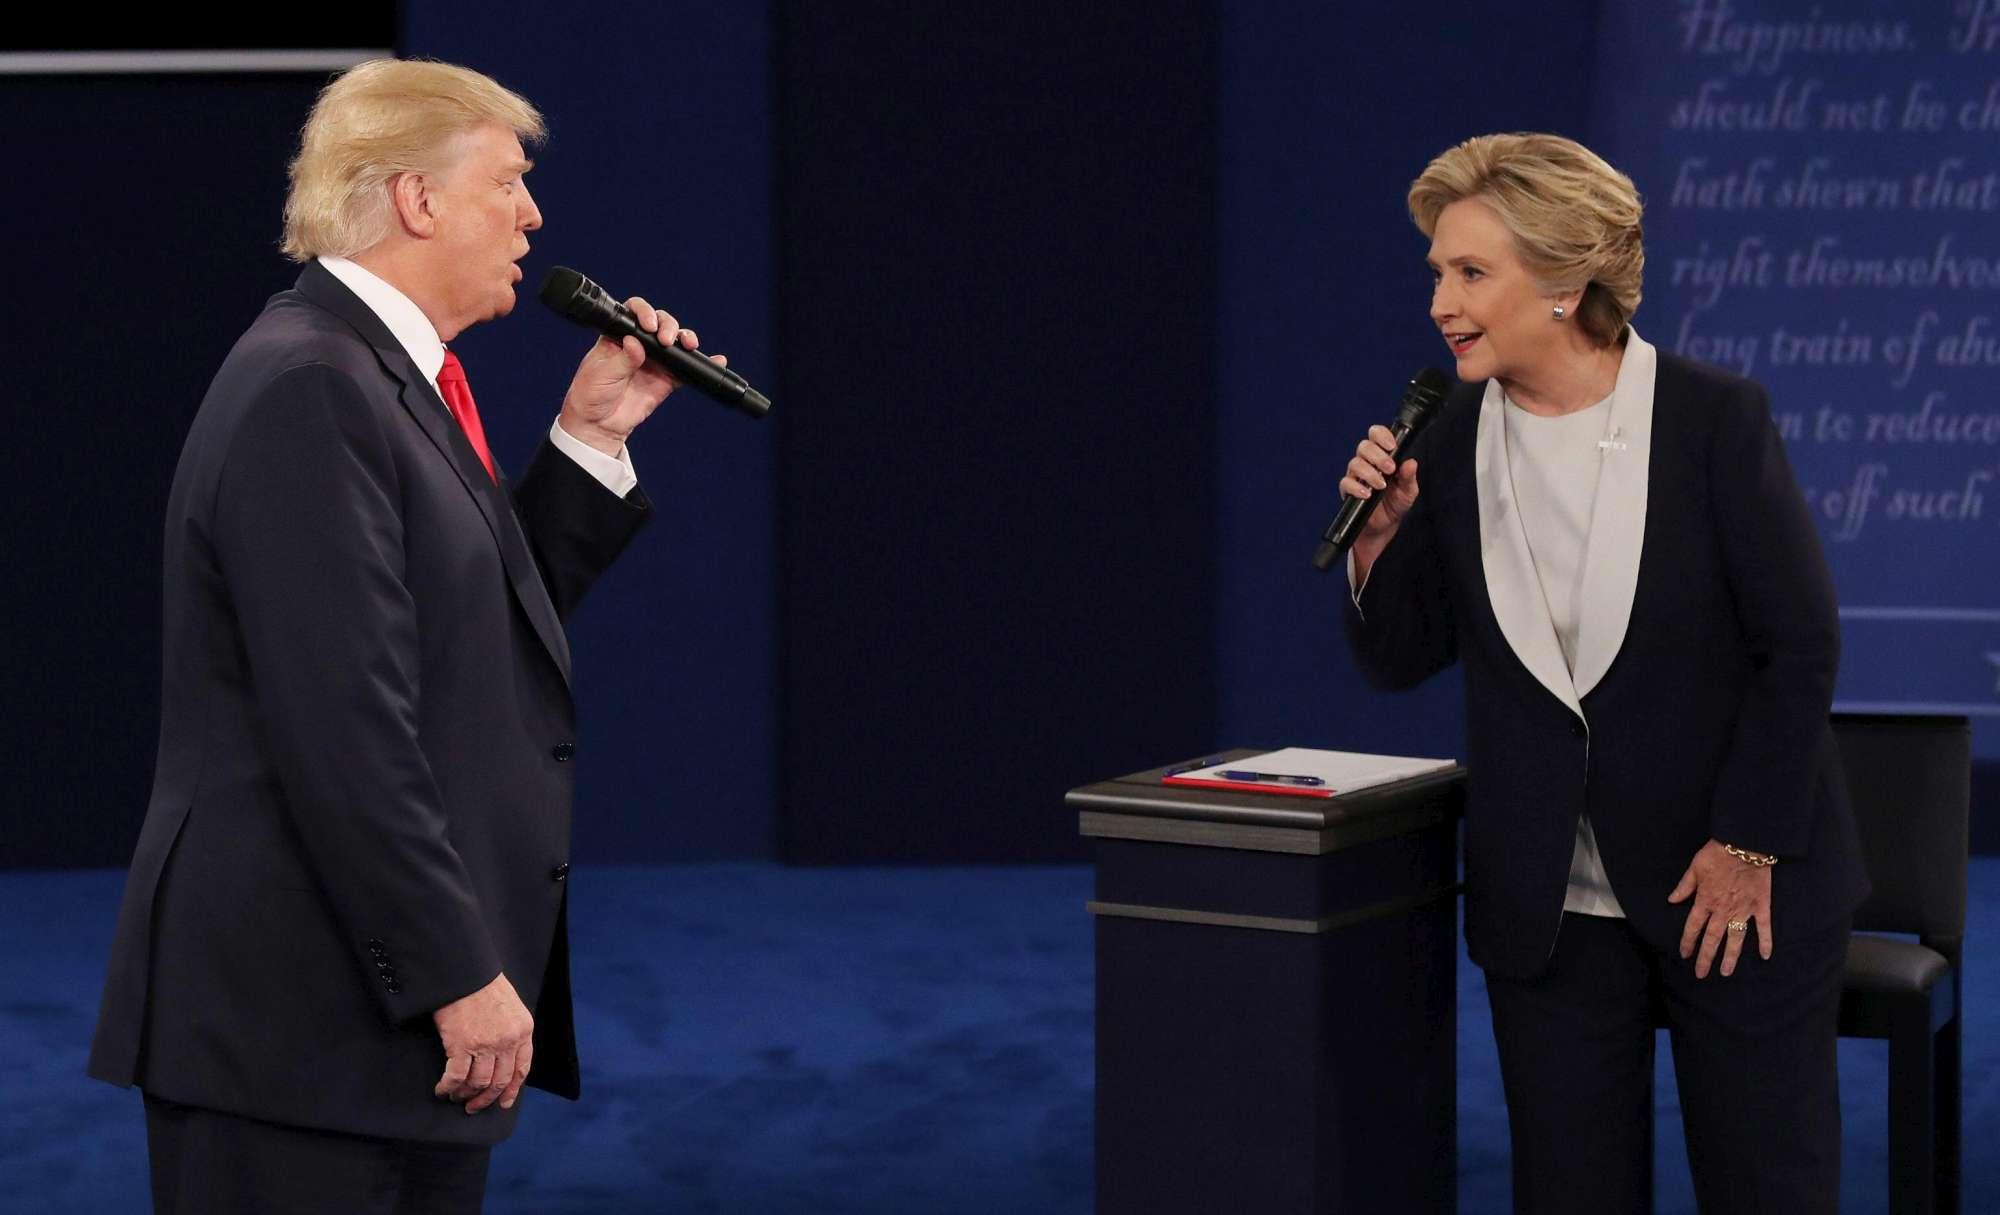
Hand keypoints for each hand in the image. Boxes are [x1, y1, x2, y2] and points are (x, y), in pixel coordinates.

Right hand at [432, 972, 533, 1112]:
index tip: (503, 1102)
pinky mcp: (461, 1046)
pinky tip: (442, 1090)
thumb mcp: (511, 1007)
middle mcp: (508, 1041)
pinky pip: (456, 1077)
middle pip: (500, 1081)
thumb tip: (504, 1057)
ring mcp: (485, 1045)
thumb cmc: (484, 986)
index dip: (512, 1090)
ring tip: (456, 1097)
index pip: (522, 1069)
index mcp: (523, 1031)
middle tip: (474, 1107)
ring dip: (466, 1095)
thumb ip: (511, 1031)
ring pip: (478, 1083)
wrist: (465, 973)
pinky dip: (448, 1088)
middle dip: (486, 1099)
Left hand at [558, 296, 728, 455]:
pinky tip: (715, 360)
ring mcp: (654, 361)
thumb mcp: (602, 374)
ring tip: (689, 344)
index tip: (649, 326)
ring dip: (685, 338)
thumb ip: (621, 359)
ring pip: (675, 341)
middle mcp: (638, 344)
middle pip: (660, 322)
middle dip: (668, 326)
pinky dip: (700, 363)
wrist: (599, 424)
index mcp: (618, 336)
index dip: (644, 312)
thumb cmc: (591, 394)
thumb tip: (635, 343)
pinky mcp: (666, 379)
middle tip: (667, 340)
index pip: (633, 313)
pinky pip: (686, 368)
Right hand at [1339, 424, 1419, 574]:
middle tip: (1389, 469)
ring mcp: (1356, 476)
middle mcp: (1367, 462)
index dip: (1381, 435)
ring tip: (1380, 485)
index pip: (1376, 435)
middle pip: (1364, 446)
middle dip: (1377, 456)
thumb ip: (1409, 477)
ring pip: (1355, 463)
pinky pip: (1346, 483)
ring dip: (1369, 472)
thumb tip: (1411, 463)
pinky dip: (1356, 487)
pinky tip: (1367, 494)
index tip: (1391, 446)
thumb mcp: (1409, 491)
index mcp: (1382, 456)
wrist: (1385, 525)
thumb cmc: (1396, 503)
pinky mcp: (1348, 490)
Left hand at [1667, 839, 1773, 977]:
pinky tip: (1766, 956)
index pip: (1693, 927)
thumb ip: (1684, 887)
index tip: (1684, 955)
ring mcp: (1743, 910)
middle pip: (1712, 939)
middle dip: (1705, 958)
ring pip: (1735, 939)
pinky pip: (1763, 928)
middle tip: (1701, 974)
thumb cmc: (1718, 854)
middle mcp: (1723, 910)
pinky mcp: (1761, 906)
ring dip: (1730, 957)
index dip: (1687, 942)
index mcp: (1705, 901)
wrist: (1745, 844)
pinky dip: (1765, 942)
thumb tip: (1672, 900)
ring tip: (1726, 972)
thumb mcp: (1694, 868)